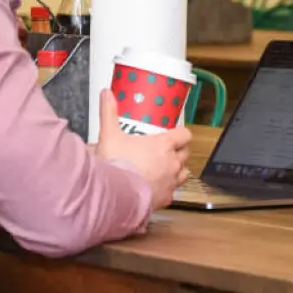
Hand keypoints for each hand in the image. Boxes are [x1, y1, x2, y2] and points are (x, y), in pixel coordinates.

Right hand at [95, 89, 191, 208]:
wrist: (114, 195)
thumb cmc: (116, 164)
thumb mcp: (110, 134)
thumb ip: (109, 112)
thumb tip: (106, 93)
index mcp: (163, 145)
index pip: (184, 135)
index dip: (181, 134)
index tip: (174, 133)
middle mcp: (172, 163)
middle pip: (185, 153)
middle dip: (178, 151)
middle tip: (164, 151)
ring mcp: (171, 182)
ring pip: (184, 173)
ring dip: (177, 170)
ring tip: (163, 169)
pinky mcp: (165, 199)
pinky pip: (172, 193)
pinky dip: (167, 190)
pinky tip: (156, 189)